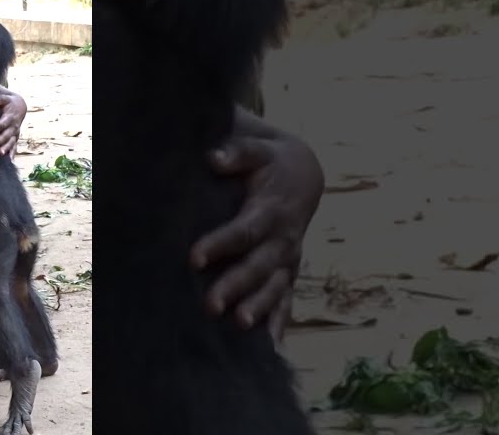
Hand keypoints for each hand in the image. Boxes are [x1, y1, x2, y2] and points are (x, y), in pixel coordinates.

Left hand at [0, 91, 26, 157]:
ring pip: (11, 142)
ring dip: (6, 148)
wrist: (20, 106)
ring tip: (0, 154)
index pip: (1, 124)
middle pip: (6, 135)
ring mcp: (15, 133)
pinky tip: (10, 161)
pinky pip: (15, 146)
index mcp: (10, 118)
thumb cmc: (9, 102)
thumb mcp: (6, 98)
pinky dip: (12, 153)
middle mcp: (14, 127)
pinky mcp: (15, 137)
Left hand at [191, 119, 323, 332]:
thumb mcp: (259, 149)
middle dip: (236, 287)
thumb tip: (214, 157)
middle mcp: (283, 240)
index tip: (194, 258)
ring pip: (274, 288)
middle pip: (258, 267)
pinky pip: (286, 301)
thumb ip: (238, 152)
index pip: (244, 231)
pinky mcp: (288, 271)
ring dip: (258, 308)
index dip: (220, 244)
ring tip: (240, 325)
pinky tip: (270, 349)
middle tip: (212, 305)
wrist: (304, 173)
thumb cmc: (271, 161)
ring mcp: (288, 259)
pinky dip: (279, 323)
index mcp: (272, 211)